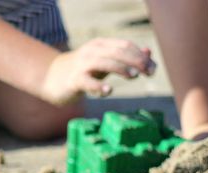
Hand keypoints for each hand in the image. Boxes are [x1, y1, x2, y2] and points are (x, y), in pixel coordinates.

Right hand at [40, 38, 155, 104]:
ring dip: (121, 68)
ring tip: (134, 77)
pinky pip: (87, 82)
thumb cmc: (85, 70)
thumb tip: (149, 52)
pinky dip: (98, 87)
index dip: (141, 56)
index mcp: (102, 45)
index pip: (125, 46)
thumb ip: (127, 58)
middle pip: (118, 52)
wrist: (54, 78)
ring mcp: (82, 65)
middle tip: (149, 73)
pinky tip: (109, 91)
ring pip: (104, 63)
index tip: (153, 69)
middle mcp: (92, 52)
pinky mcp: (74, 80)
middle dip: (136, 61)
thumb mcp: (106, 61)